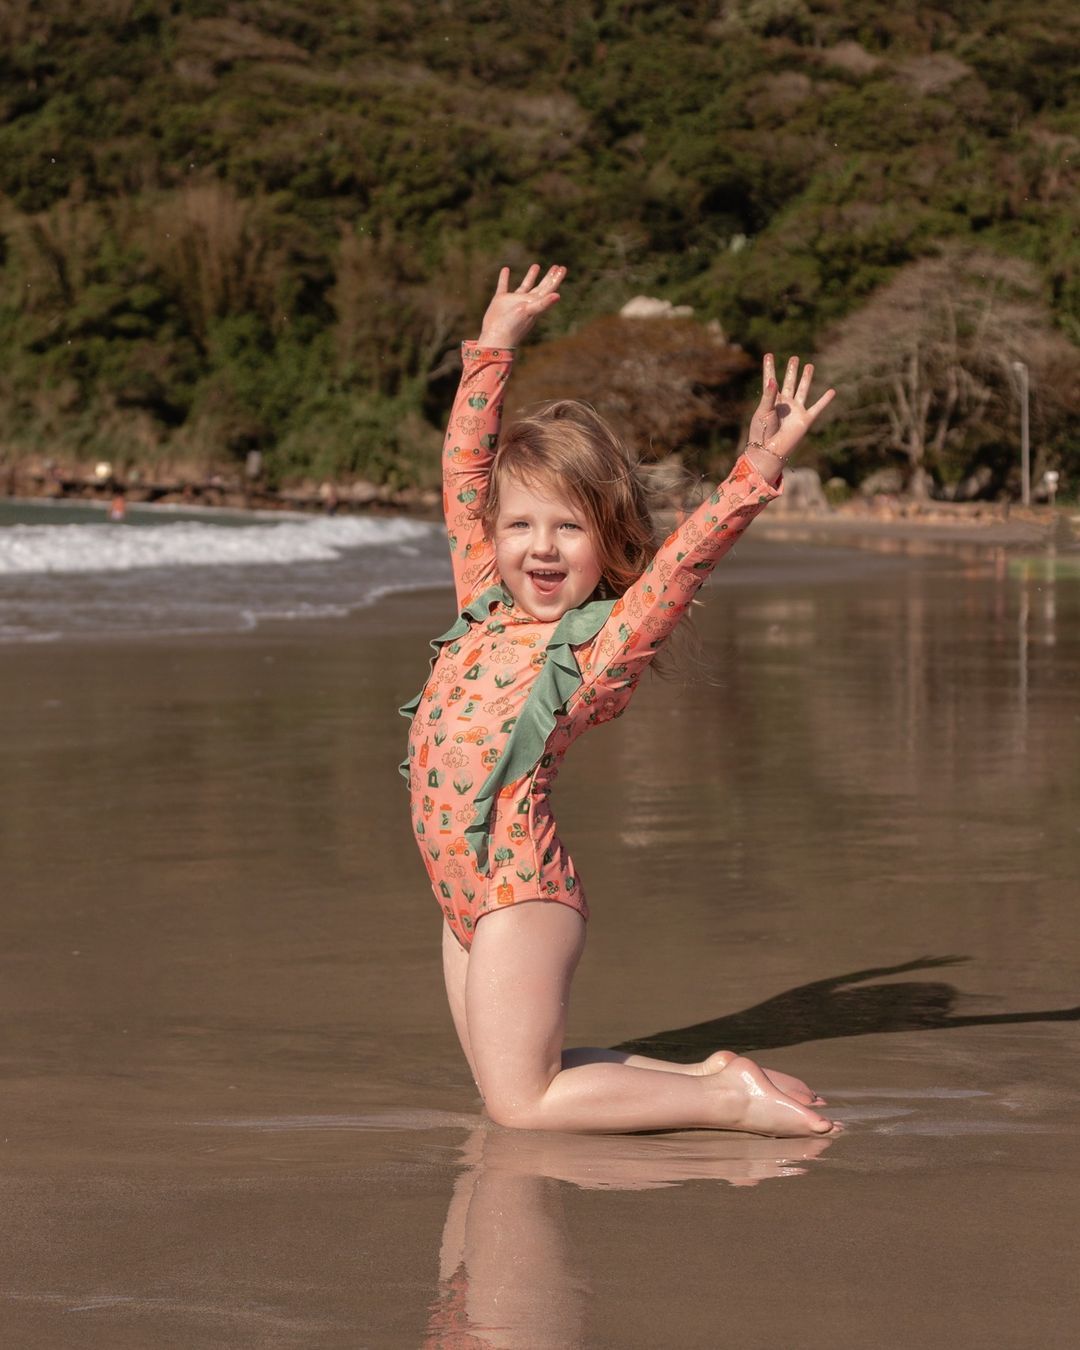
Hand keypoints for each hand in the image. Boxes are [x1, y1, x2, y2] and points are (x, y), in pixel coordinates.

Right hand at [476, 263, 564, 348]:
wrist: (496, 337)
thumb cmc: (514, 326)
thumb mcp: (530, 312)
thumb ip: (543, 303)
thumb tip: (558, 296)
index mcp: (535, 303)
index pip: (549, 289)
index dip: (556, 279)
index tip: (562, 268)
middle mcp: (527, 302)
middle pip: (541, 287)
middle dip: (549, 277)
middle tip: (556, 266)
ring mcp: (513, 301)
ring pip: (525, 286)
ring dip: (531, 276)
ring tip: (536, 265)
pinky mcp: (501, 301)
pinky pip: (503, 286)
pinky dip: (504, 278)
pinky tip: (506, 269)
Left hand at [746, 354, 834, 472]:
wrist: (769, 450)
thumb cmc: (761, 432)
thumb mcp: (763, 411)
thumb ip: (769, 395)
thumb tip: (773, 380)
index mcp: (771, 401)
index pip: (770, 380)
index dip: (769, 368)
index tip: (768, 355)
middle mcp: (784, 404)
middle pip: (789, 383)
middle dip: (792, 370)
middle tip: (794, 358)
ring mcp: (795, 411)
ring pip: (802, 390)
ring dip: (806, 378)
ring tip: (809, 365)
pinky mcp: (805, 420)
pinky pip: (817, 408)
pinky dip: (825, 400)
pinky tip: (832, 392)